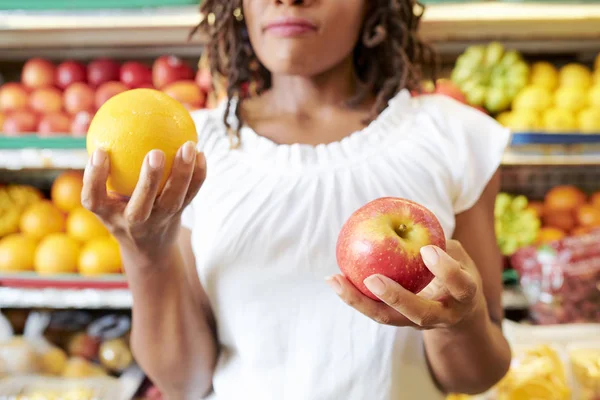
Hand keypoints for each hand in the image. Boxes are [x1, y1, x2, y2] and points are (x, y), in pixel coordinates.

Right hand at [81, 142, 205, 263]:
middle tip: (154, 153)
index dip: (94, 178)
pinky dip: (198, 175)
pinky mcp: (179, 216)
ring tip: (188, 145)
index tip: (100, 151)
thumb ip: (106, 169)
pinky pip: (191, 195)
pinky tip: (201, 153)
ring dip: (182, 174)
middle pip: (140, 208)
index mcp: (109, 215)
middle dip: (148, 182)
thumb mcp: (107, 196)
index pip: (94, 199)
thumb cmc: (121, 209)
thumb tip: (108, 122)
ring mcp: (159, 221)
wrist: (150, 247)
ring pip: (173, 201)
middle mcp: (134, 223)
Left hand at [327, 240, 485, 329]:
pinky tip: (333, 279)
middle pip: (419, 314)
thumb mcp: (459, 256)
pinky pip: (373, 310)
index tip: (427, 250)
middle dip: (395, 298)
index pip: (460, 285)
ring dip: (360, 301)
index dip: (446, 270)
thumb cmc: (457, 272)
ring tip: (335, 280)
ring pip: (387, 318)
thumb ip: (440, 242)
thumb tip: (409, 218)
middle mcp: (443, 315)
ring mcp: (418, 323)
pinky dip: (353, 296)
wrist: (458, 313)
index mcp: (464, 296)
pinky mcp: (397, 321)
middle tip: (373, 279)